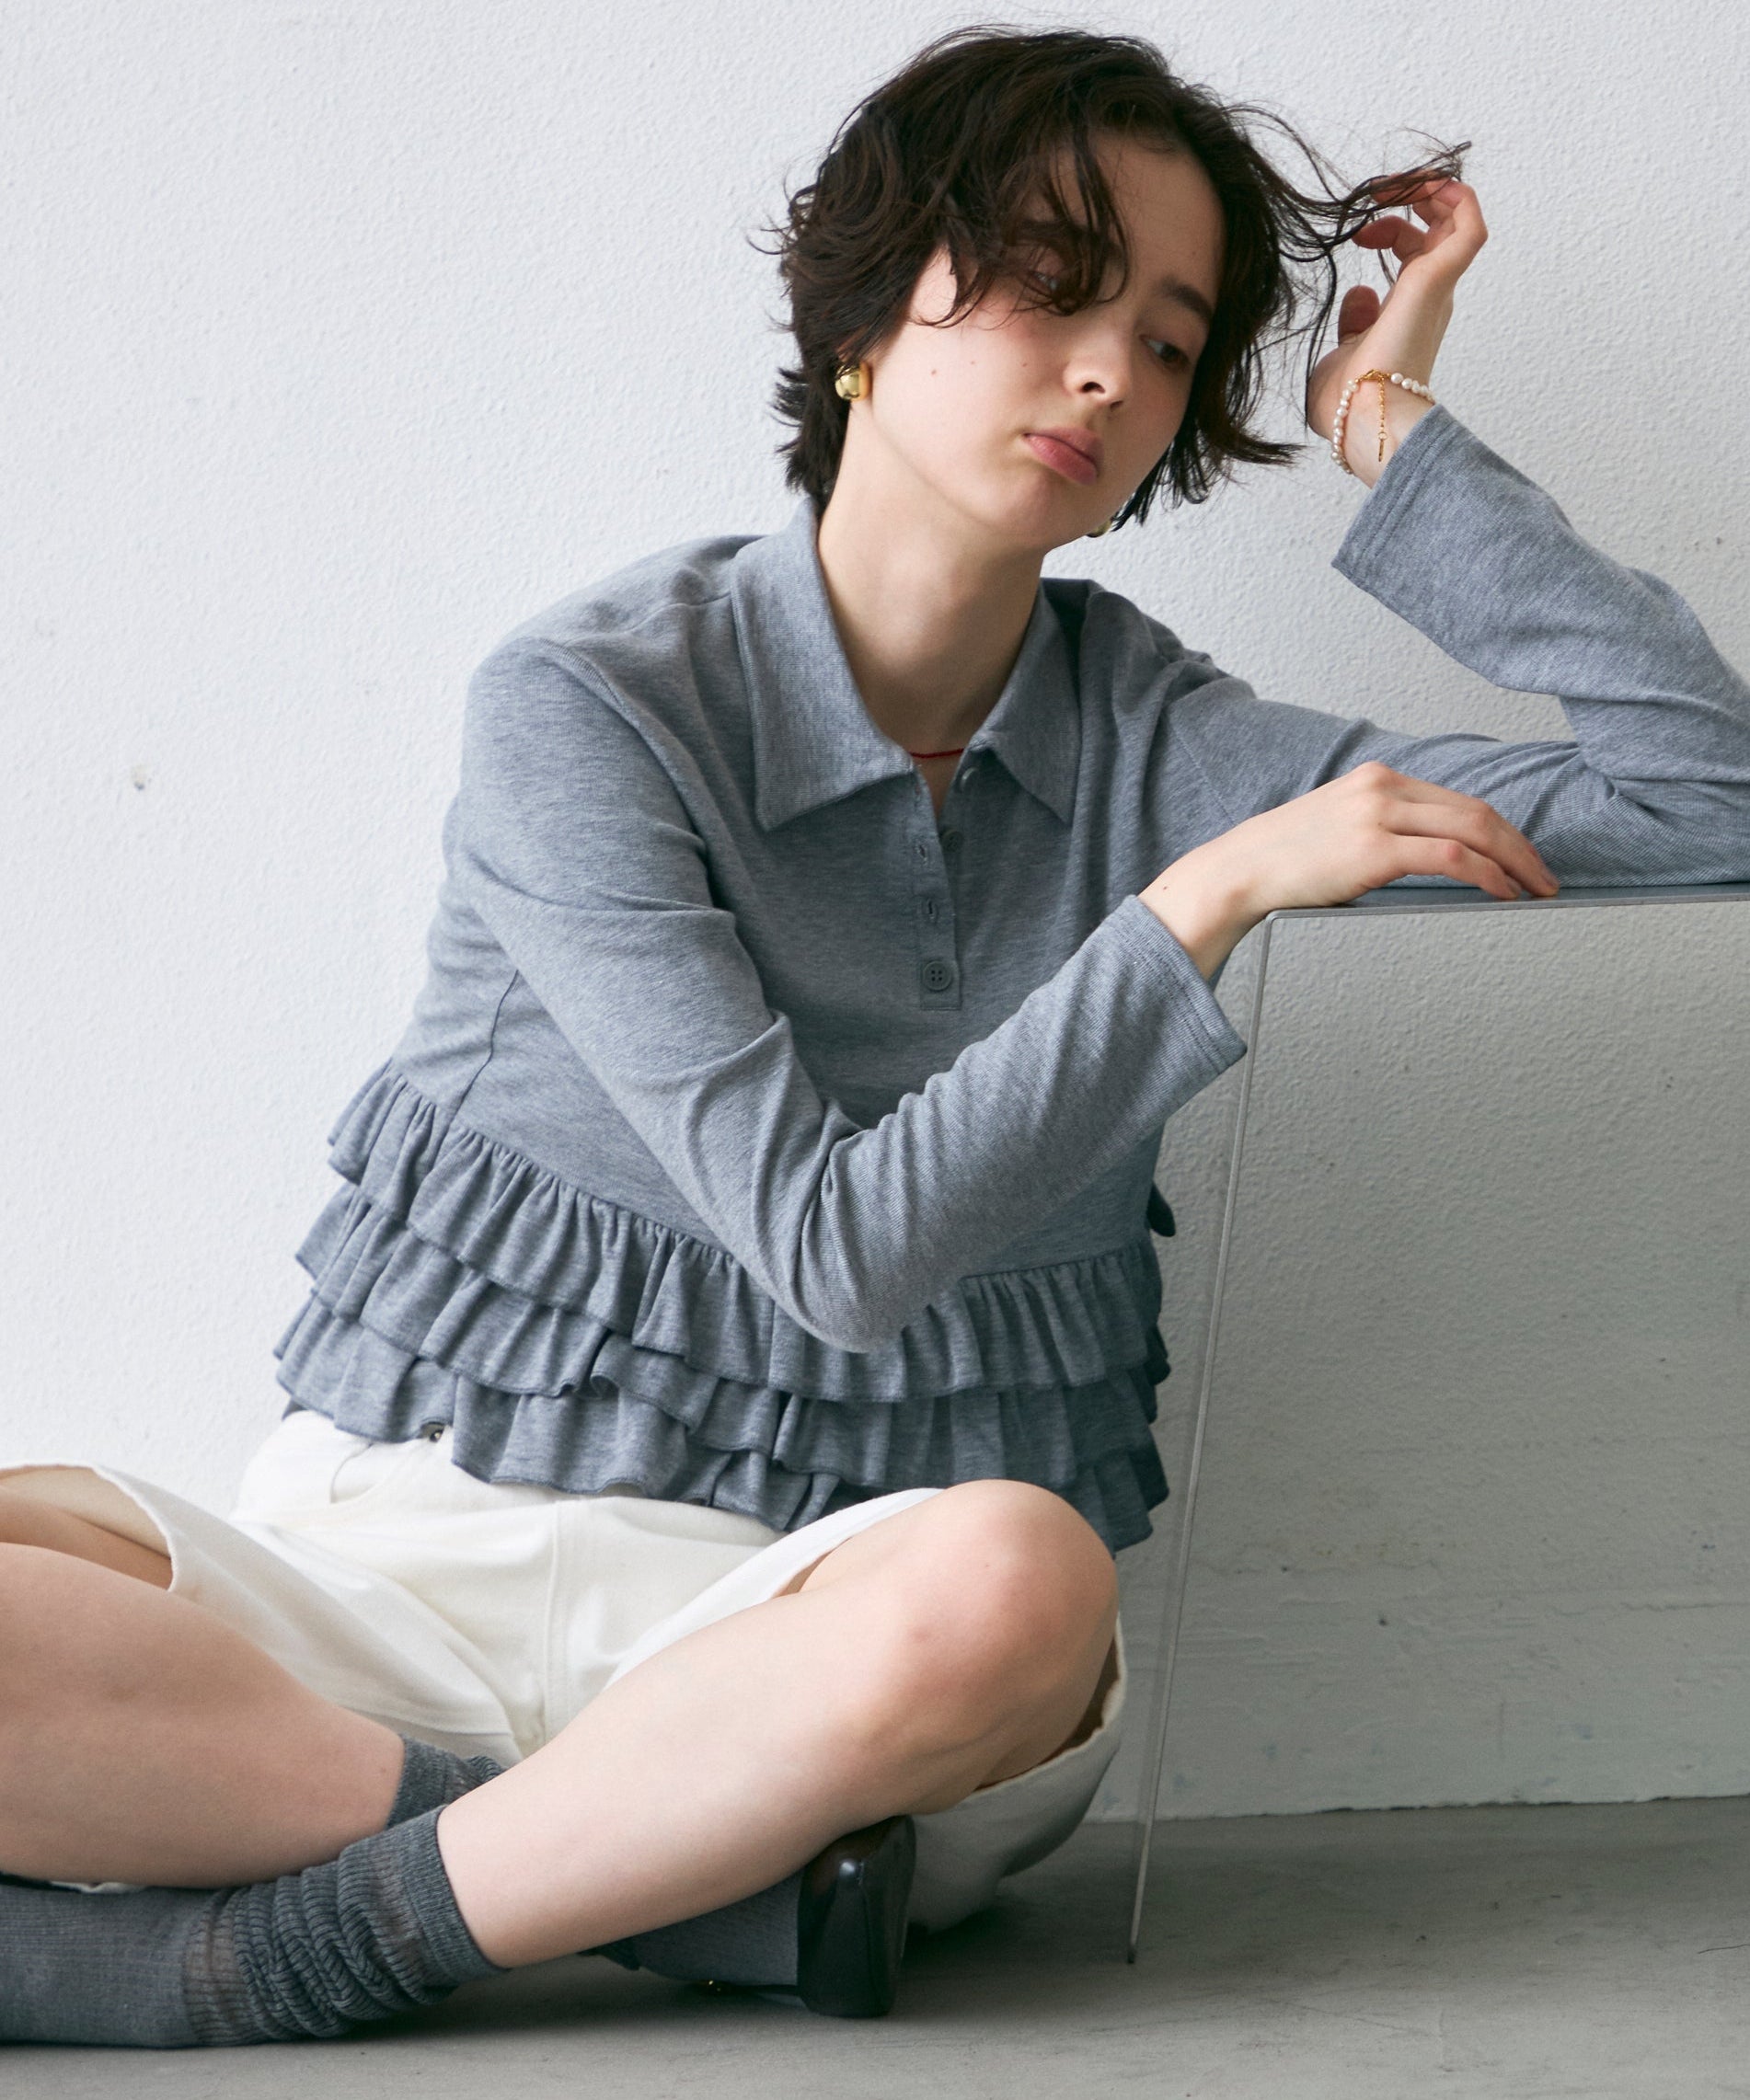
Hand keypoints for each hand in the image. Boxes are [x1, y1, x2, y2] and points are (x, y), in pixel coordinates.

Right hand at [1140, 761, 1558, 976]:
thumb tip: (1427, 862)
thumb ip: (1381, 833)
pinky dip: (1488, 875)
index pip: (1458, 802)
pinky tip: (1502, 893)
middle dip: (1521, 847)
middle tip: (1546, 878)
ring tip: (1535, 891)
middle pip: (1477, 812)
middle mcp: (1383, 788)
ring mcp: (1379, 815)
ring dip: (1514, 863)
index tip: (1522, 858)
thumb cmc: (1283, 863)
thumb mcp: (1338, 830)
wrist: (1237, 873)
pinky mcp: (1374, 848)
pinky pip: (1451, 857)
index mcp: (1378, 779)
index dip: (1502, 832)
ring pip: (1473, 830)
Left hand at [1306, 175, 1488, 475]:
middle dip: (1410, 201)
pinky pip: (1469, 225)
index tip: (1359, 233)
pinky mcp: (1439, 279)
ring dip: (1429, 190)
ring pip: (1455, 220)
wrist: (1361, 414)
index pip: (1411, 256)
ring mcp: (1437, 288)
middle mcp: (1429, 297)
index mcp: (1407, 313)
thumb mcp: (1341, 353)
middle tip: (1377, 192)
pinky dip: (1456, 196)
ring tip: (1393, 183)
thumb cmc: (1347, 401)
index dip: (1388, 231)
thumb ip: (1352, 323)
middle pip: (1435, 230)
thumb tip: (1360, 294)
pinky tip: (1428, 182)